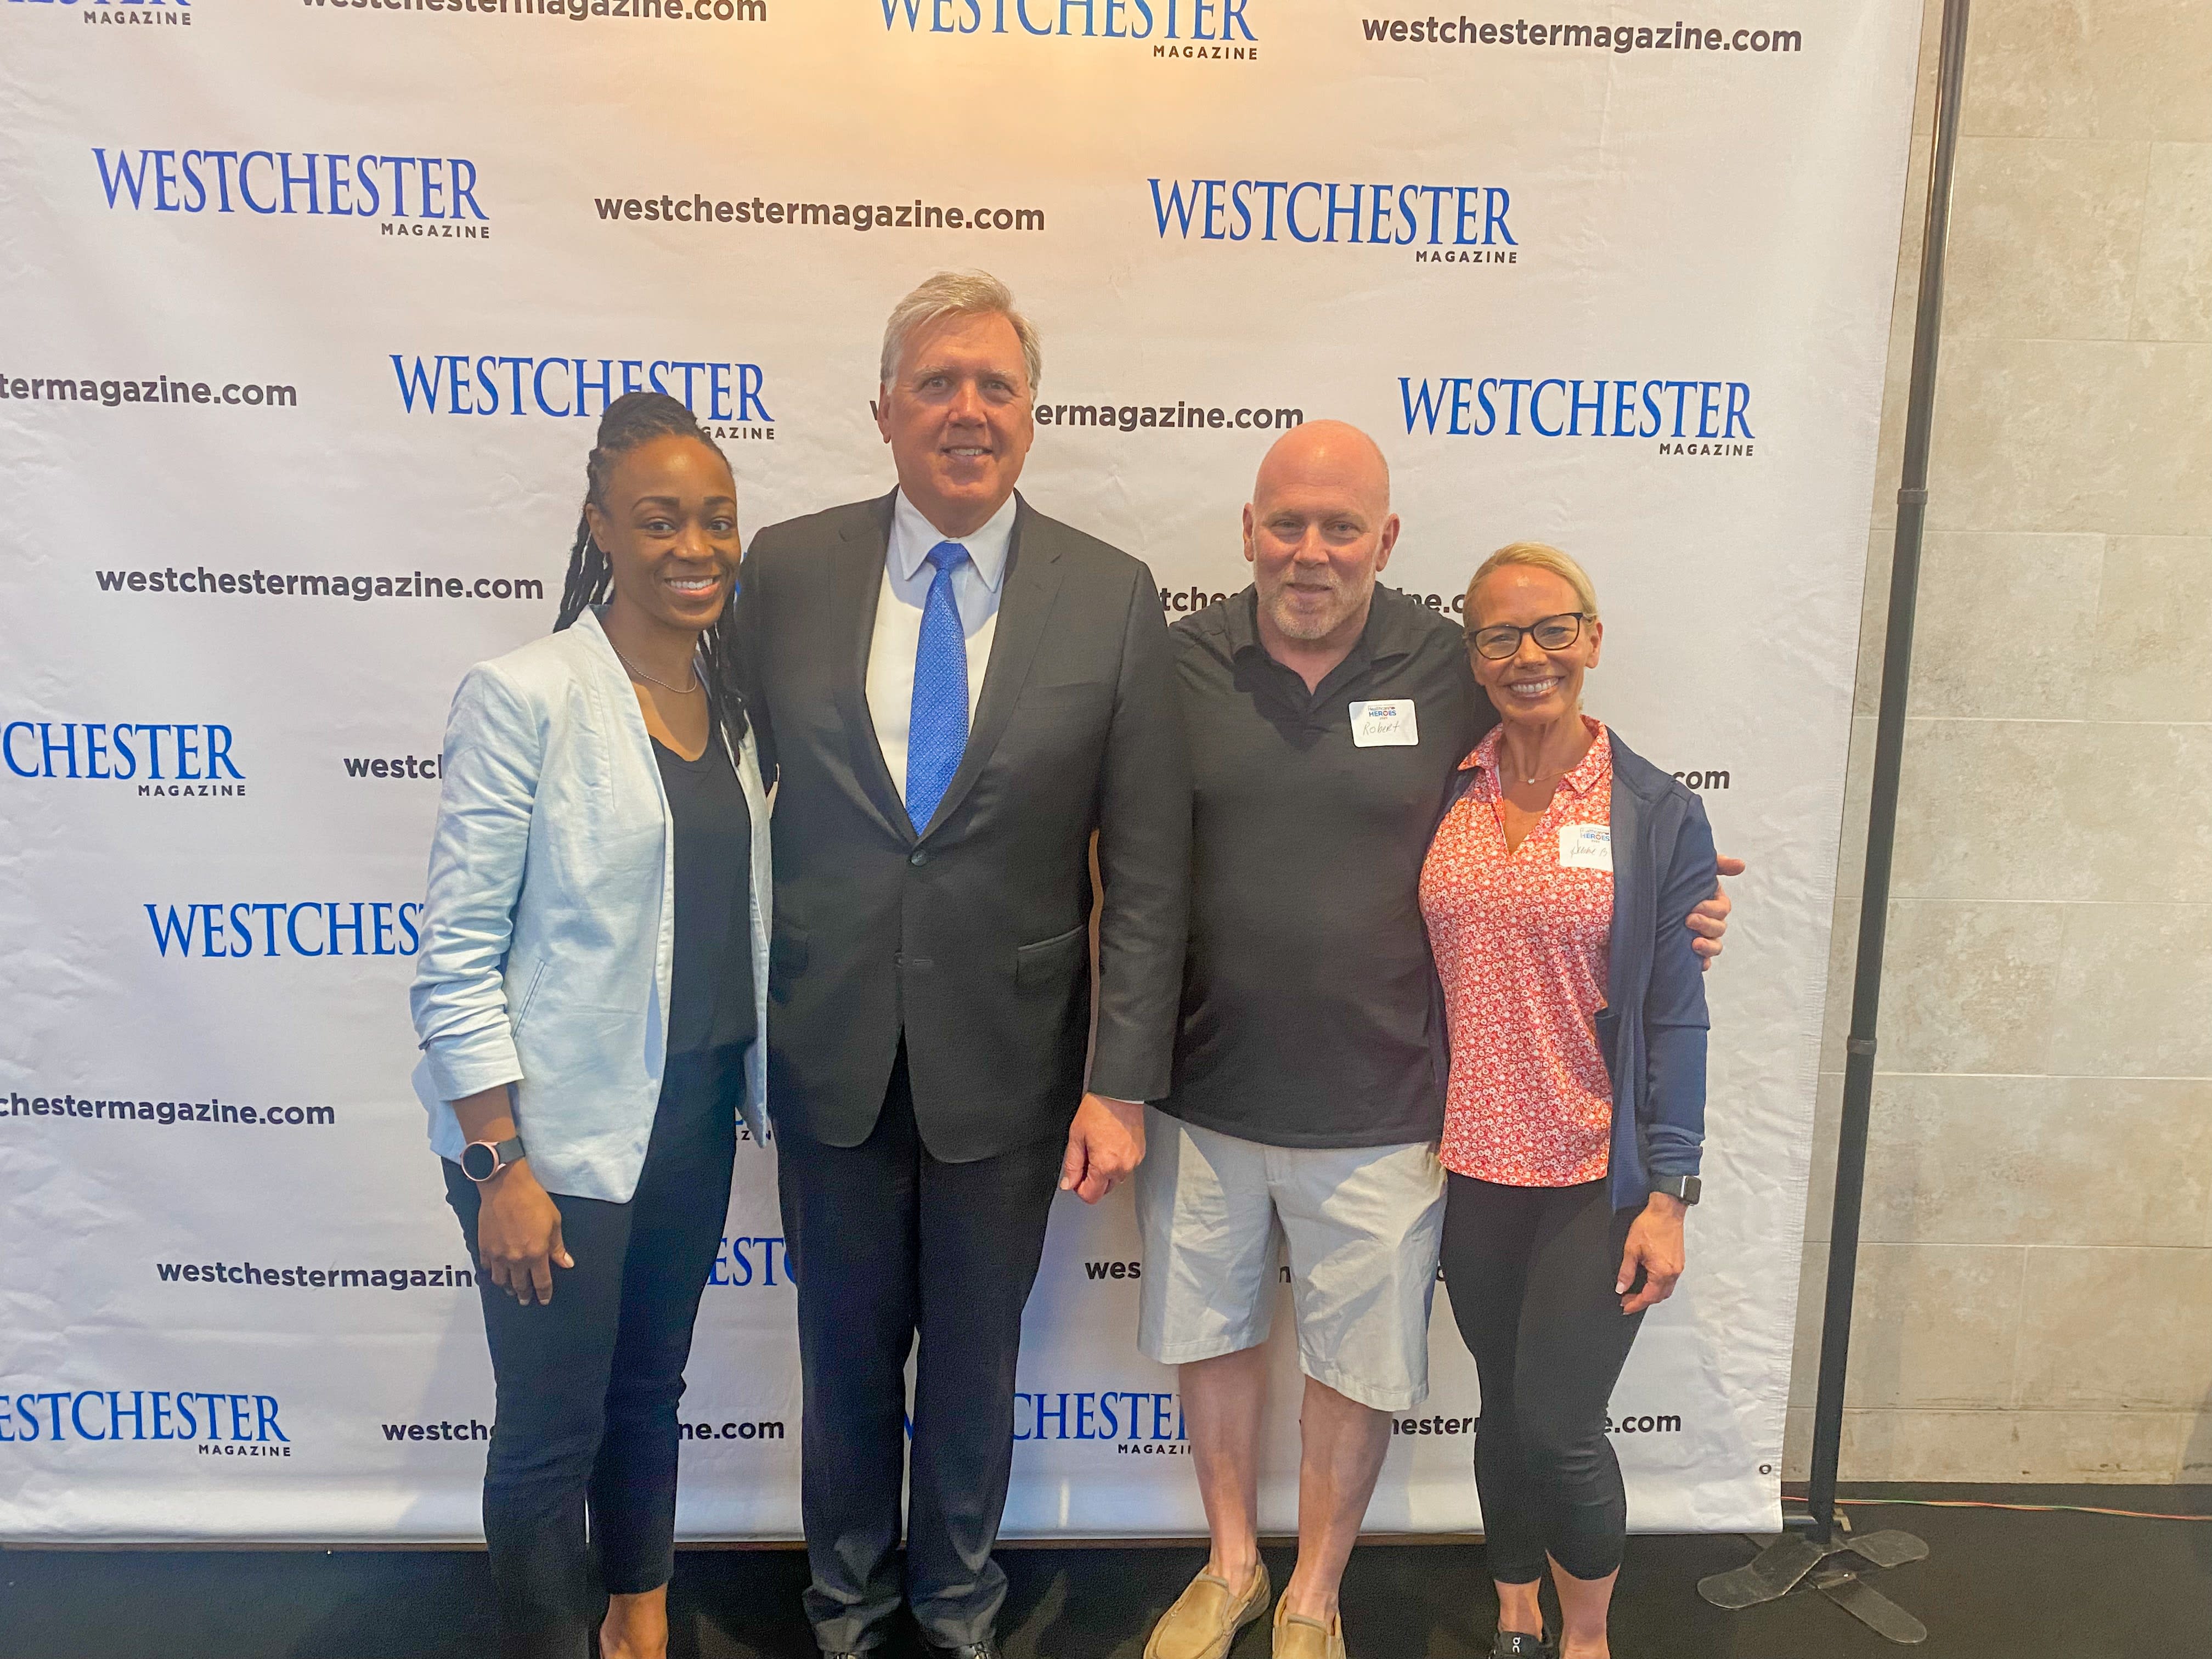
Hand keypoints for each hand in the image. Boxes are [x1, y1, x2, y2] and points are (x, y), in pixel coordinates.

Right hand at [476, 1162, 571, 1304]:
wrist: (506, 1187)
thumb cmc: (533, 1200)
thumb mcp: (554, 1222)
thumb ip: (558, 1247)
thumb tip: (566, 1263)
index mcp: (536, 1254)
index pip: (541, 1283)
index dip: (543, 1294)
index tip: (544, 1300)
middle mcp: (516, 1259)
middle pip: (520, 1286)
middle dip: (524, 1295)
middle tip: (525, 1299)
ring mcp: (498, 1255)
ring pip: (501, 1281)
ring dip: (507, 1287)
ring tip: (510, 1289)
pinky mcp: (484, 1248)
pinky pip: (487, 1268)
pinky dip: (492, 1273)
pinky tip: (495, 1272)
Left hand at [1060, 1093, 1144, 1204]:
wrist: (1119, 1093)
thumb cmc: (1098, 1110)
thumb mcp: (1076, 1137)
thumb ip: (1072, 1165)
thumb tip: (1068, 1183)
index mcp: (1105, 1166)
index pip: (1091, 1195)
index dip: (1079, 1188)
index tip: (1076, 1177)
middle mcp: (1122, 1167)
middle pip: (1104, 1189)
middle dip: (1093, 1179)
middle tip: (1086, 1157)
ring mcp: (1134, 1161)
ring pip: (1115, 1178)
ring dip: (1105, 1171)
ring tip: (1099, 1148)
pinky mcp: (1140, 1153)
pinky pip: (1126, 1166)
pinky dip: (1117, 1162)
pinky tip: (1110, 1145)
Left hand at [1617, 1193, 1685, 1314]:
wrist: (1666, 1210)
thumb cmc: (1650, 1225)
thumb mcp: (1631, 1249)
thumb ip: (1626, 1271)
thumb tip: (1621, 1288)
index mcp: (1662, 1272)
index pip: (1648, 1297)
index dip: (1635, 1304)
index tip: (1624, 1307)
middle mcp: (1673, 1273)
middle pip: (1658, 1297)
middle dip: (1642, 1301)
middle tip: (1627, 1300)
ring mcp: (1678, 1267)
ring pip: (1665, 1290)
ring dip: (1651, 1294)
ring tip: (1635, 1292)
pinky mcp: (1679, 1261)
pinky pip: (1669, 1281)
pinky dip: (1658, 1285)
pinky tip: (1648, 1281)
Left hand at [1687, 854, 1744, 969]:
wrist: (1652, 895)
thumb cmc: (1679, 880)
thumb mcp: (1697, 868)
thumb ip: (1718, 864)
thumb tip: (1740, 865)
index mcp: (1713, 902)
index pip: (1722, 909)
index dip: (1711, 910)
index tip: (1694, 907)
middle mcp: (1710, 921)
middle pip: (1719, 928)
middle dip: (1706, 925)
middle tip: (1688, 920)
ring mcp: (1702, 936)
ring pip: (1715, 946)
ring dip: (1708, 947)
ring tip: (1694, 944)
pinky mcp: (1691, 951)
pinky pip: (1703, 961)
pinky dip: (1703, 963)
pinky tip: (1698, 964)